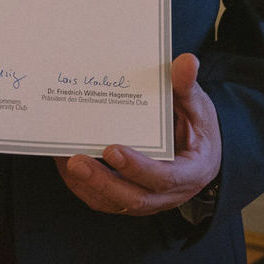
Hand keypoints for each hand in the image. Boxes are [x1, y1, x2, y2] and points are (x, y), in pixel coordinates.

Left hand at [55, 53, 221, 216]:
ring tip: (64, 160)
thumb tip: (186, 61)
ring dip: (87, 184)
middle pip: (132, 197)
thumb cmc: (198, 128)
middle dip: (102, 181)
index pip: (163, 177)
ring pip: (112, 202)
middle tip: (76, 161)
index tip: (112, 150)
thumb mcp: (198, 107)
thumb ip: (186, 88)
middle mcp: (165, 195)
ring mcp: (145, 201)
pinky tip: (64, 163)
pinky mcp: (127, 199)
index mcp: (188, 173)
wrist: (199, 154)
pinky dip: (82, 185)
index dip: (137, 167)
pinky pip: (102, 199)